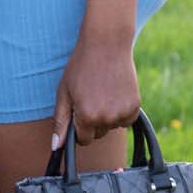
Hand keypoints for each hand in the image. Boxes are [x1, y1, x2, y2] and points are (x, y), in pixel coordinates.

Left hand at [52, 32, 139, 149]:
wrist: (106, 44)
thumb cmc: (81, 67)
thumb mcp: (64, 93)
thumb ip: (60, 122)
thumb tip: (56, 147)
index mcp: (87, 117)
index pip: (83, 140)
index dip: (79, 128)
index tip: (78, 112)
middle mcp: (106, 119)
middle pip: (97, 134)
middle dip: (92, 122)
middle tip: (90, 97)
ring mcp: (123, 113)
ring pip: (112, 127)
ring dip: (107, 116)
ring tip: (102, 92)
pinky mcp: (135, 107)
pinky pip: (126, 120)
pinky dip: (121, 112)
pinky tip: (115, 93)